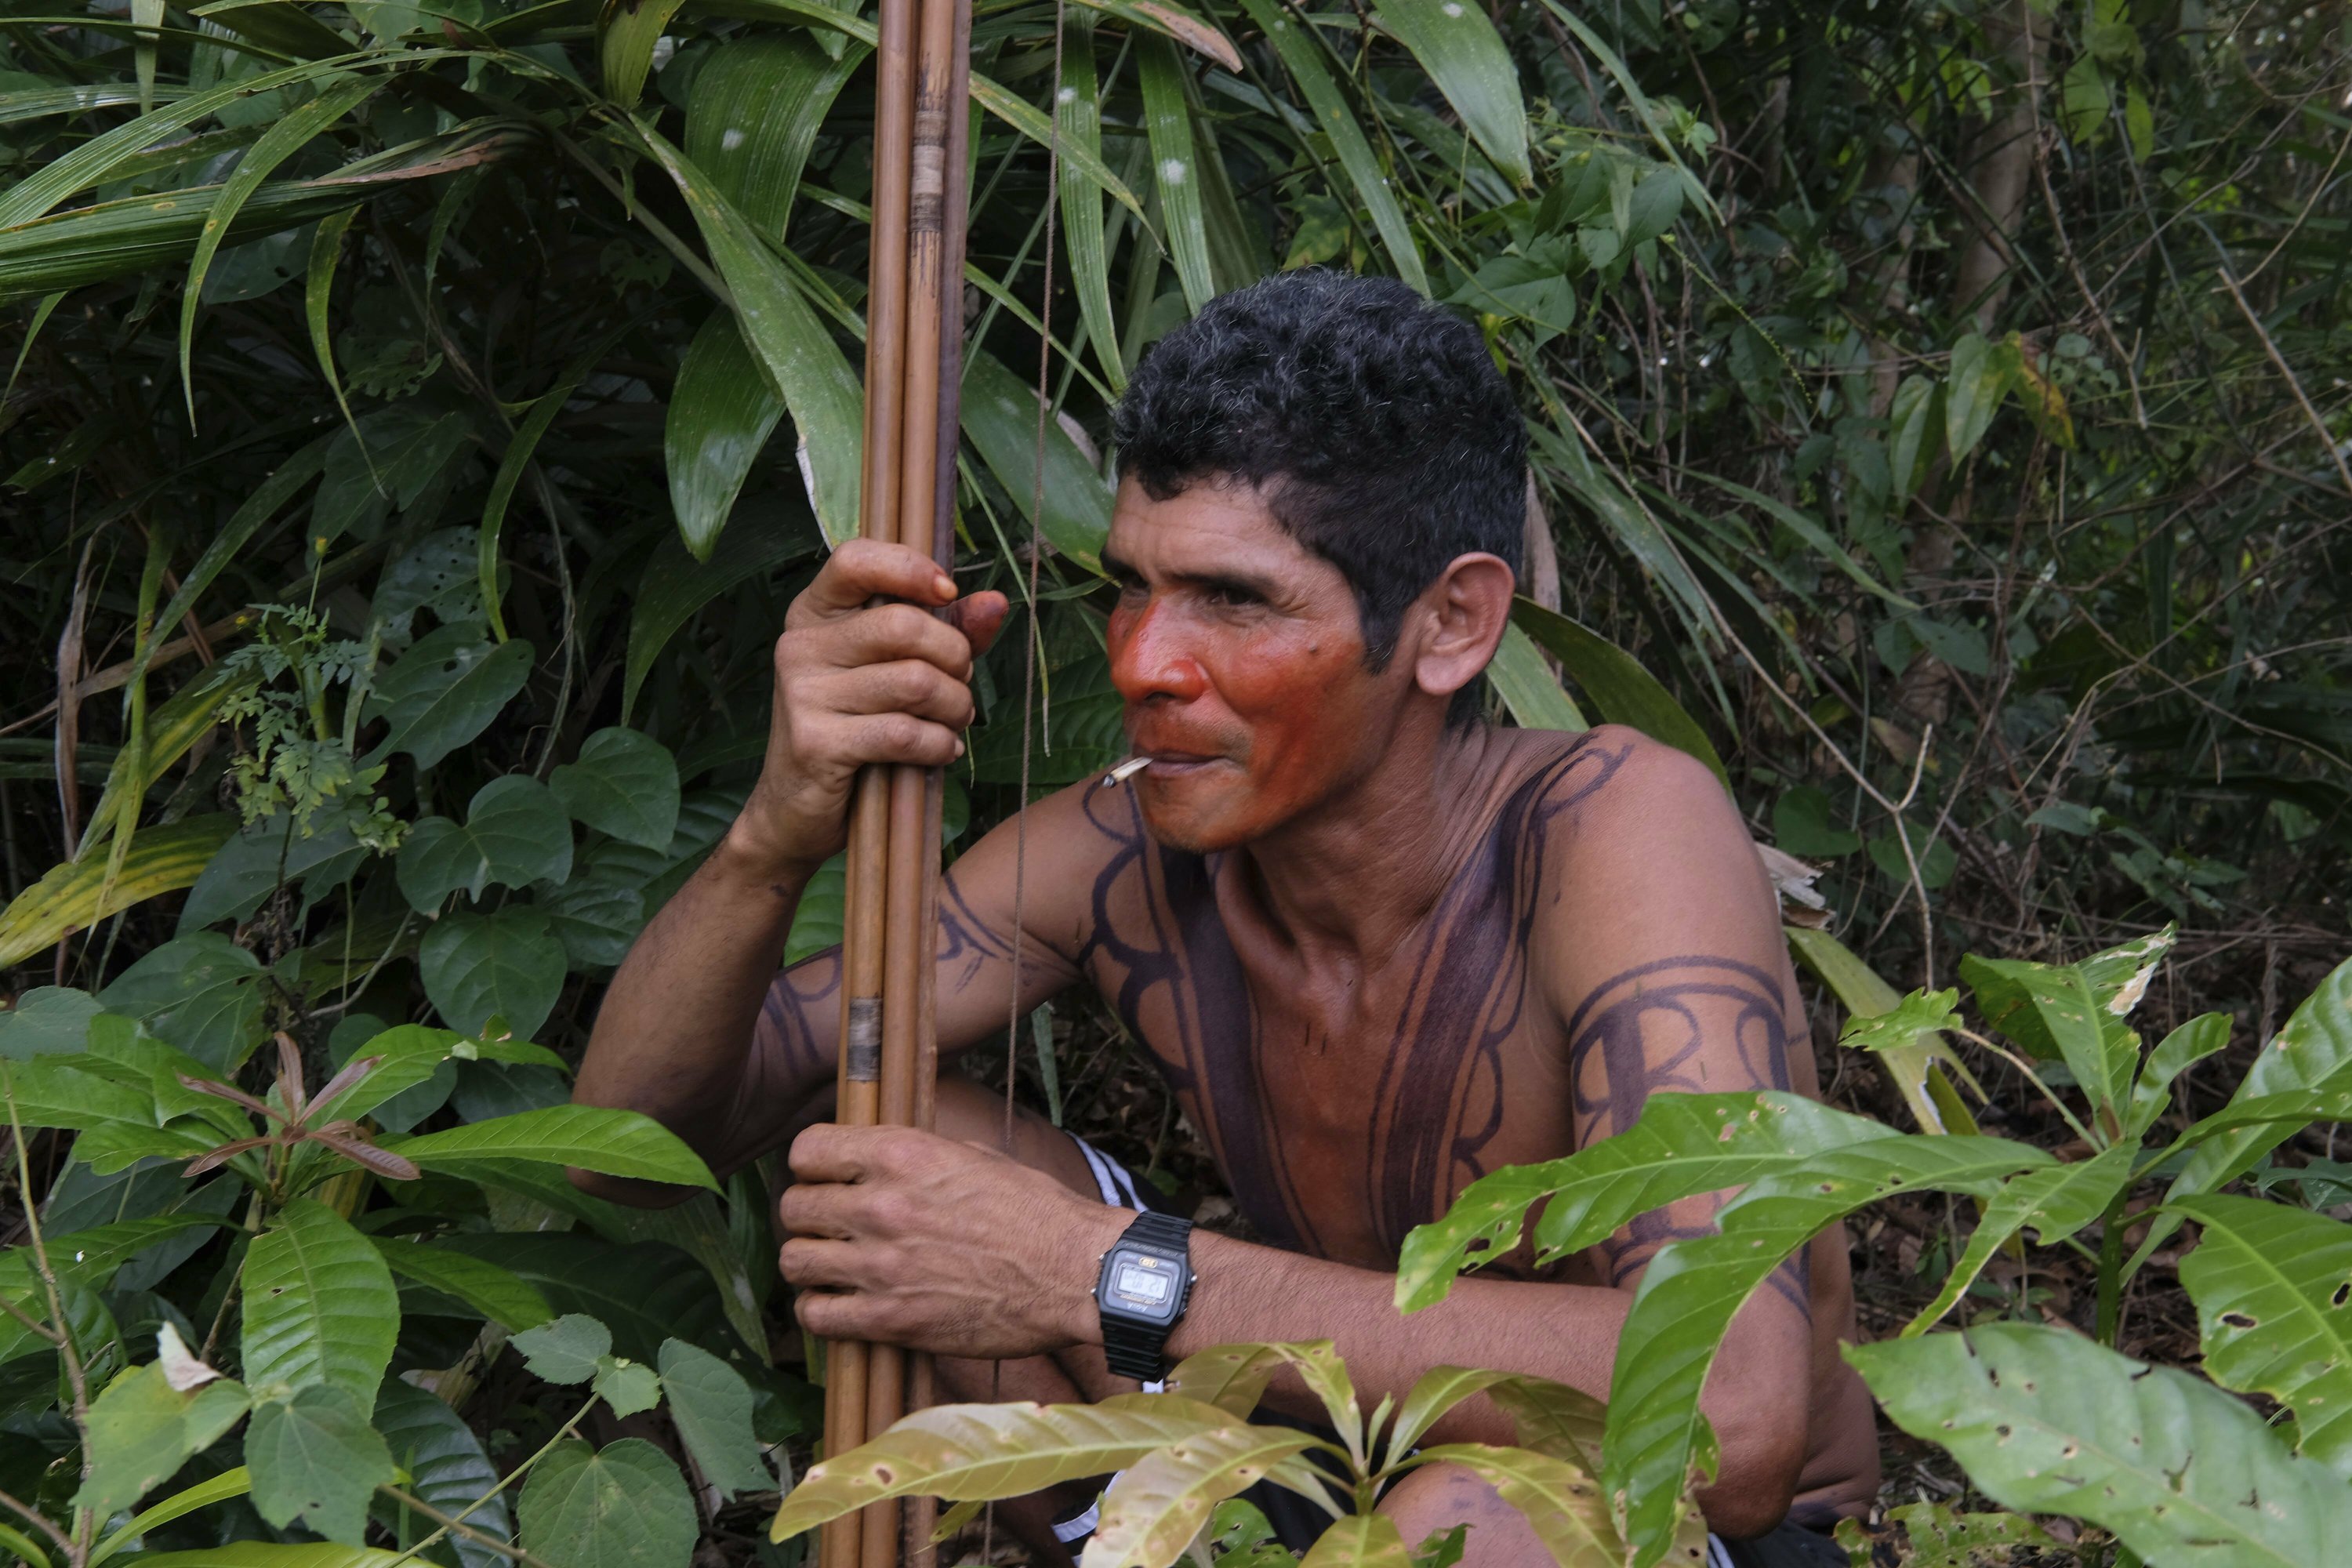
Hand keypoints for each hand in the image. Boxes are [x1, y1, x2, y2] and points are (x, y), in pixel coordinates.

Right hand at [726, 541, 1009, 873]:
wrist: (794, 809)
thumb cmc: (854, 729)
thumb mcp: (894, 670)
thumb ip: (945, 632)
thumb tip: (996, 602)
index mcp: (815, 613)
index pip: (855, 559)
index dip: (910, 568)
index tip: (948, 593)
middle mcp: (801, 645)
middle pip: (904, 626)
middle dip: (955, 658)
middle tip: (961, 683)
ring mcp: (803, 694)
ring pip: (915, 682)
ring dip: (955, 707)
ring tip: (954, 721)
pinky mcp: (816, 743)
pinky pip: (904, 733)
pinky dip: (939, 744)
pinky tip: (940, 752)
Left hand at [777, 1124, 1126, 1358]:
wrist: (1075, 1273)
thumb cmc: (1035, 1212)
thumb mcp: (974, 1157)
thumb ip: (915, 1156)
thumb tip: (876, 1157)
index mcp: (904, 1156)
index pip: (808, 1150)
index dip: (811, 1164)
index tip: (824, 1177)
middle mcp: (883, 1206)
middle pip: (793, 1206)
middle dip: (806, 1215)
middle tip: (828, 1226)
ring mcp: (882, 1267)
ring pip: (794, 1261)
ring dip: (809, 1263)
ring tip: (831, 1266)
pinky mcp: (890, 1320)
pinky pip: (816, 1315)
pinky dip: (820, 1310)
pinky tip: (841, 1304)